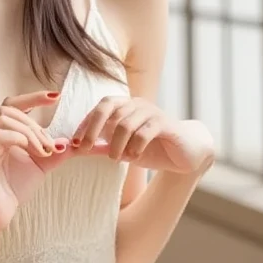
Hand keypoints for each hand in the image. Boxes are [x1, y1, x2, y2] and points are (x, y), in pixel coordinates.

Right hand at [0, 92, 70, 235]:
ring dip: (28, 132)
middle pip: (7, 110)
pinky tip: (30, 152)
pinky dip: (18, 139)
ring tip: (42, 152)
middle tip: (49, 146)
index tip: (55, 97)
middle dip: (33, 124)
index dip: (32, 98)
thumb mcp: (39, 166)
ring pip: (2, 120)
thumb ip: (53, 151)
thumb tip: (72, 141)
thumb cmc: (12, 191)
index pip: (10, 105)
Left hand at [71, 96, 214, 174]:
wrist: (186, 154)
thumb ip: (103, 146)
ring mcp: (152, 112)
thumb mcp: (123, 149)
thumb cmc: (153, 149)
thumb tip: (76, 149)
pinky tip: (134, 157)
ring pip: (124, 123)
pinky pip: (143, 132)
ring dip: (116, 144)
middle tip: (86, 148)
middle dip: (93, 129)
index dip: (86, 123)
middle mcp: (137, 104)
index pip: (101, 107)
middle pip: (109, 109)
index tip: (75, 142)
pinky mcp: (165, 124)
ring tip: (116, 158)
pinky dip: (134, 147)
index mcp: (126, 106)